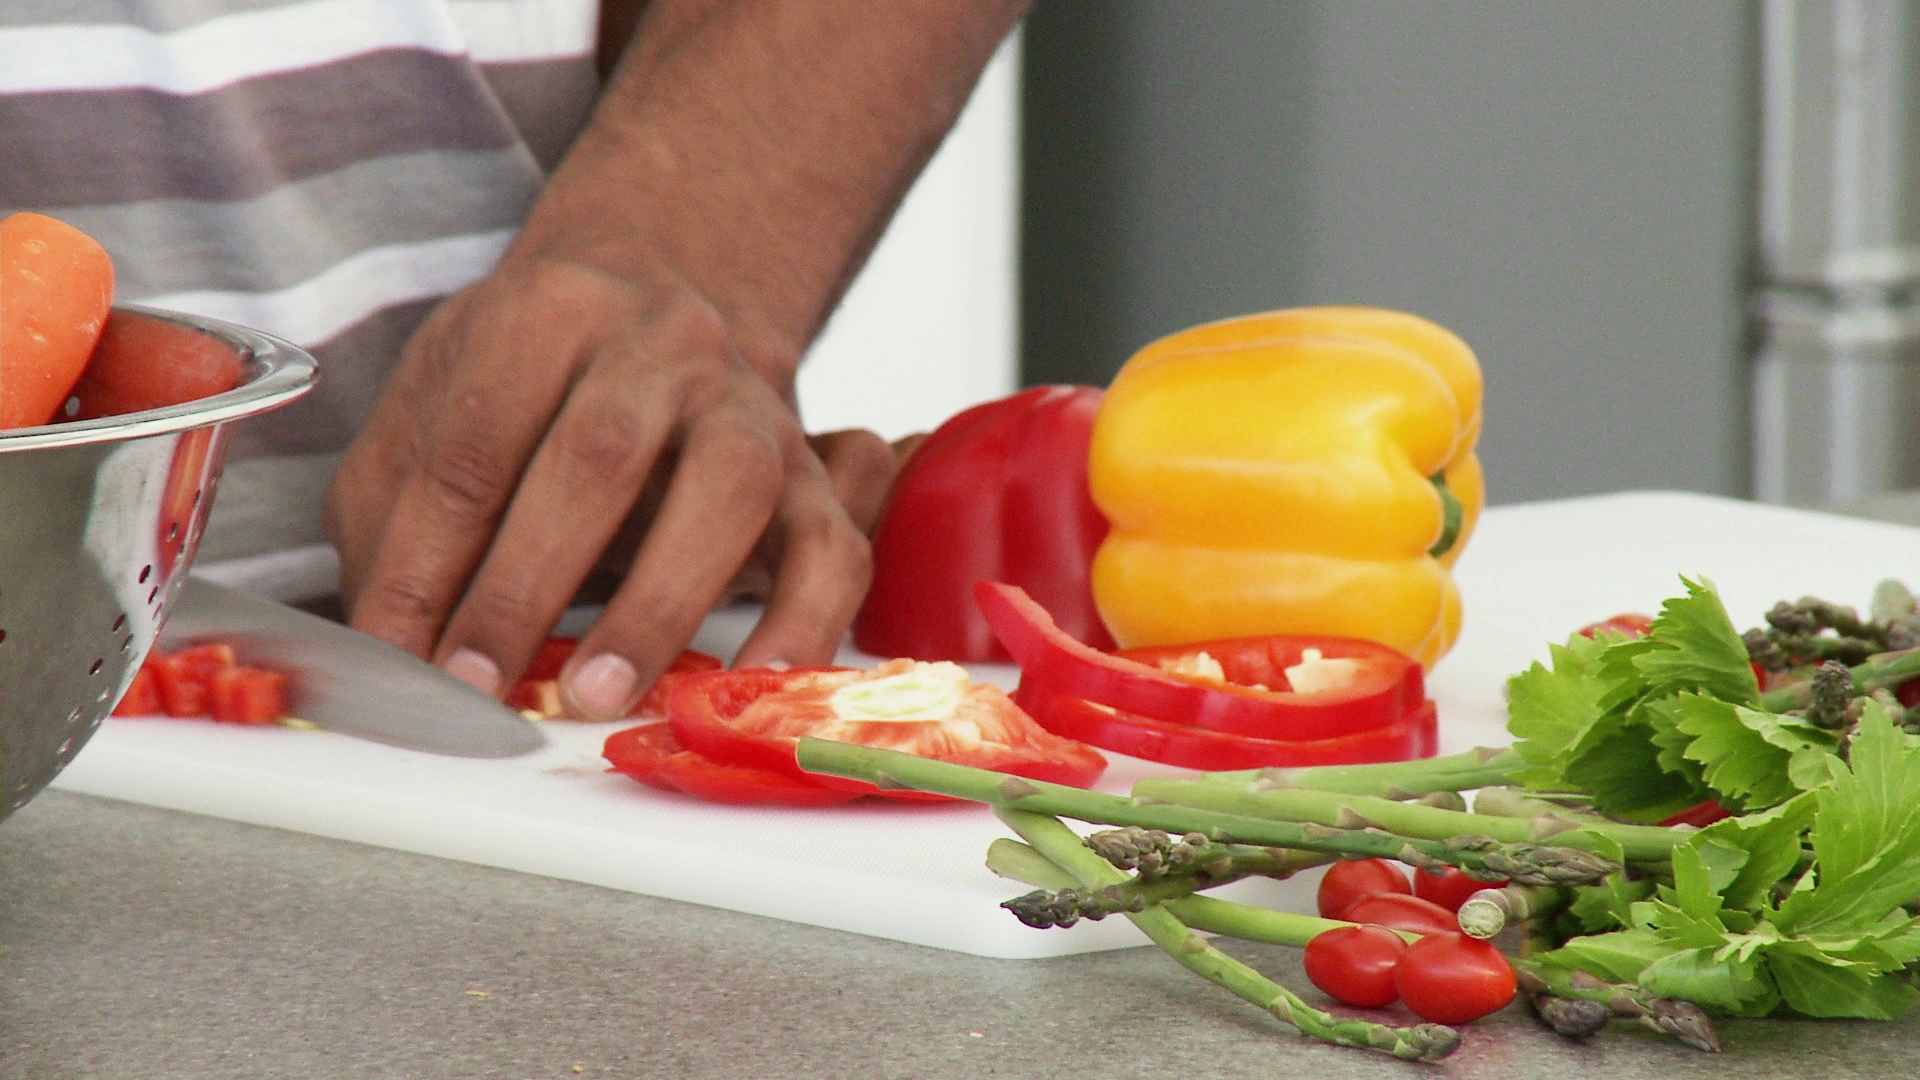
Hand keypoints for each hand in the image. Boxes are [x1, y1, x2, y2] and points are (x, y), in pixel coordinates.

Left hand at [324, 249, 894, 720]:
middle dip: (525, 585)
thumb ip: (397, 521)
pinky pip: (833, 550)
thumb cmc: (528, 389)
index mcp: (551, 306)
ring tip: (598, 691)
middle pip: (599, 454)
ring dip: (658, 604)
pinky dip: (803, 623)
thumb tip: (394, 645)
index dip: (427, 560)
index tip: (400, 653)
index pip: (476, 440)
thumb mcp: (430, 412)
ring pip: (730, 488)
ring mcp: (750, 405)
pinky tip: (751, 683)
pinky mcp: (812, 476)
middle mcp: (666, 340)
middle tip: (478, 680)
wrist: (649, 320)